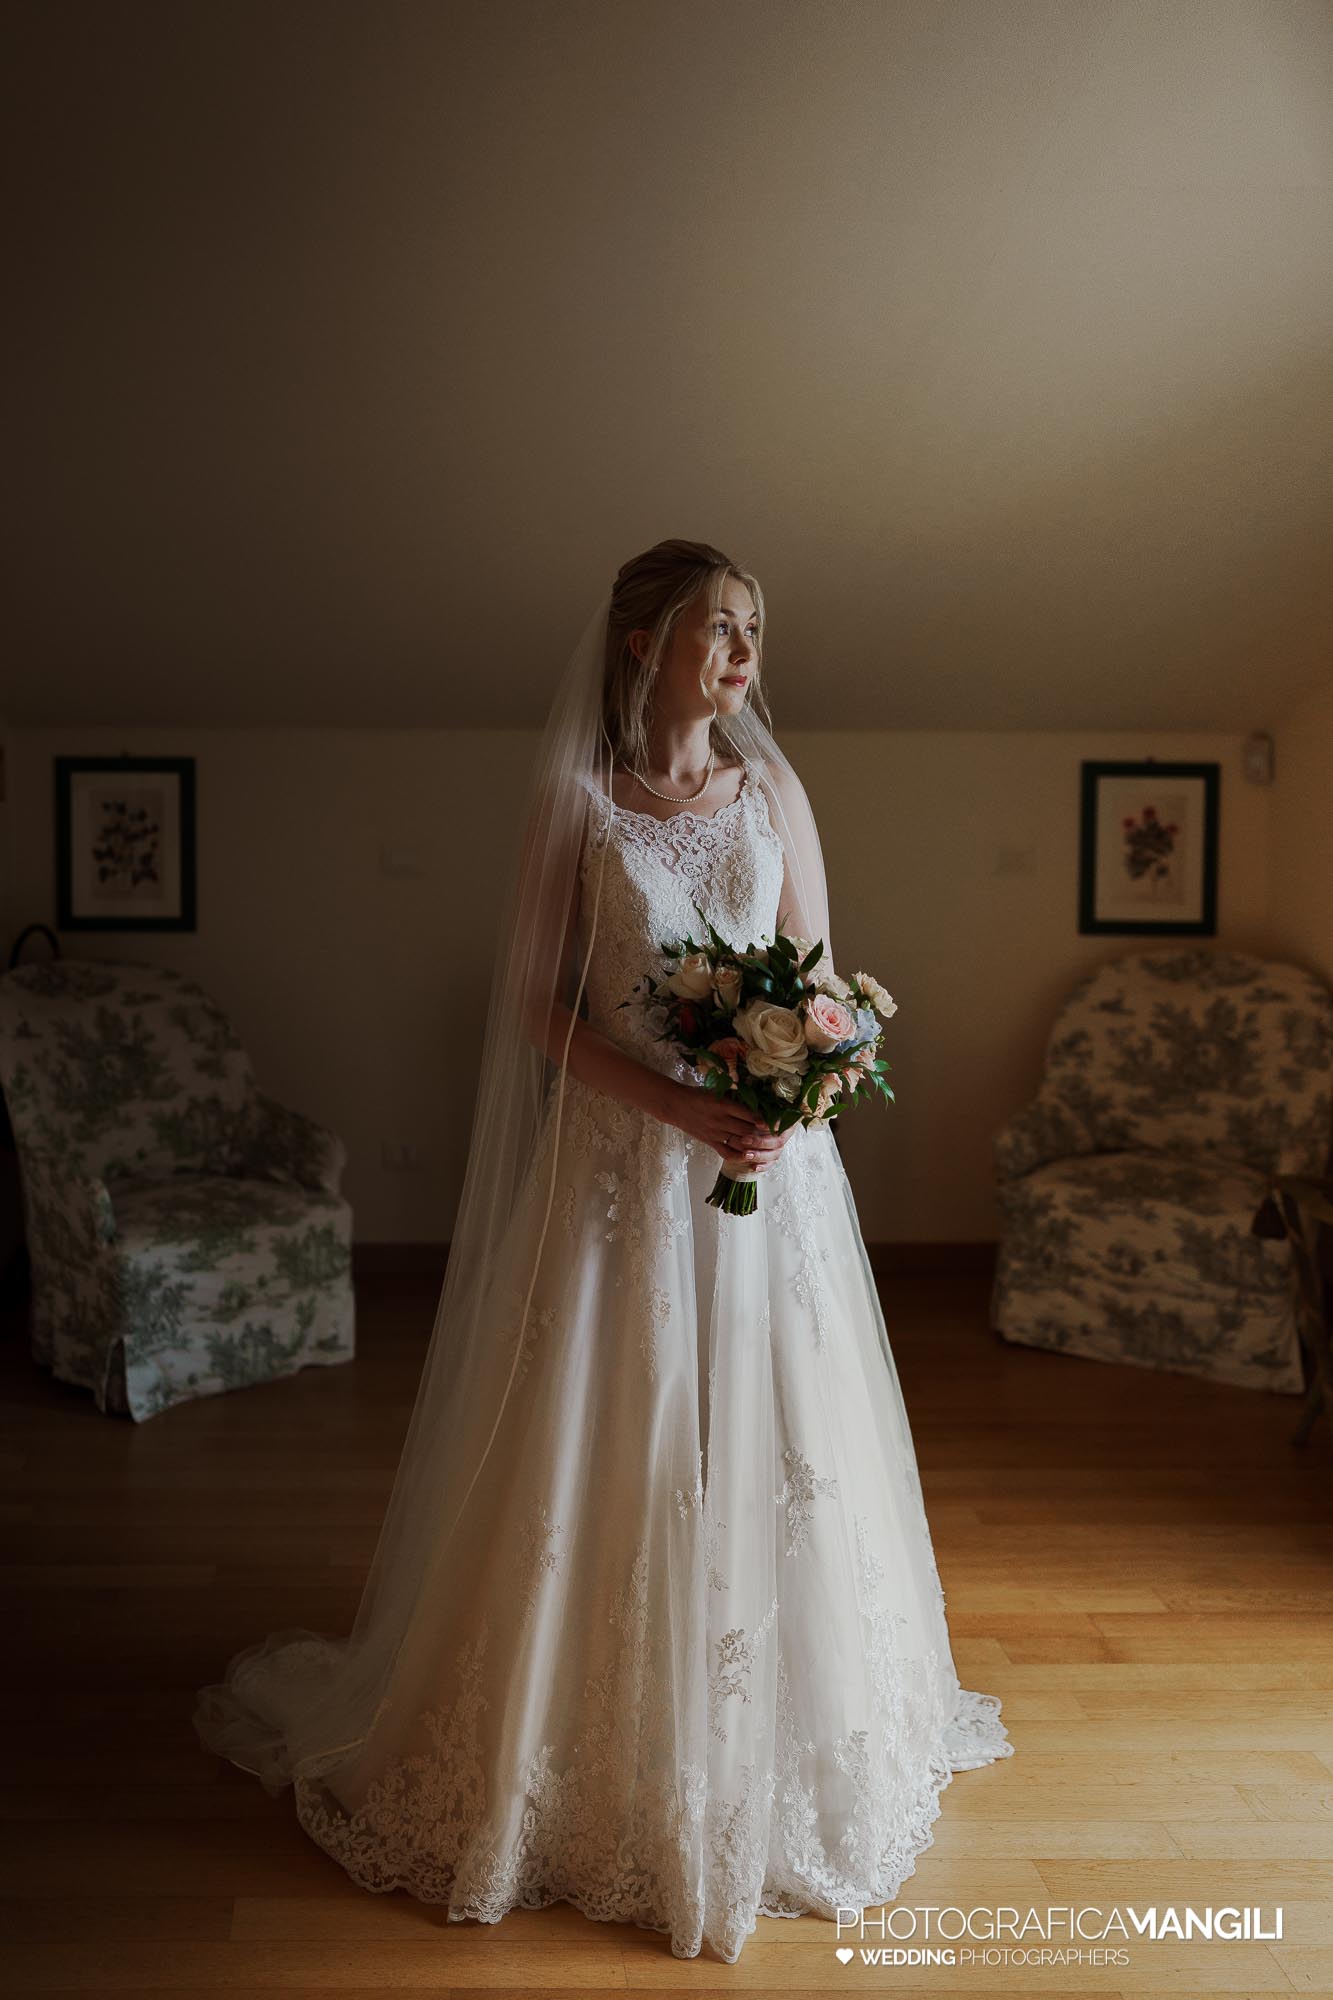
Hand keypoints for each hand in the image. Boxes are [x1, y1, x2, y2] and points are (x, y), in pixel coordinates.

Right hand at [661, 1080, 796, 1170]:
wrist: (675, 1105)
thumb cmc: (697, 1094)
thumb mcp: (716, 1090)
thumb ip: (734, 1094)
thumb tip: (755, 1095)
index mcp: (723, 1104)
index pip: (749, 1114)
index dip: (764, 1119)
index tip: (776, 1122)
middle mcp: (721, 1119)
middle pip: (747, 1130)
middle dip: (763, 1134)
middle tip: (776, 1136)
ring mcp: (715, 1132)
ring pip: (739, 1142)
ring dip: (754, 1145)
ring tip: (767, 1146)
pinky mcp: (710, 1141)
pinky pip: (726, 1152)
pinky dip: (739, 1156)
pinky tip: (749, 1156)